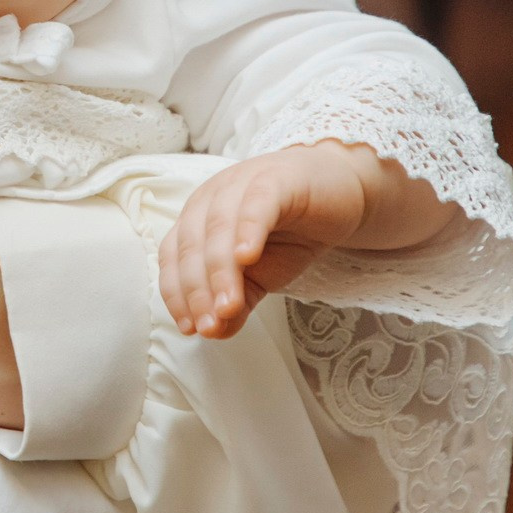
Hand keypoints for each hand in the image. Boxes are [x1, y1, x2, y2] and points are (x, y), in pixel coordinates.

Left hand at [159, 141, 448, 339]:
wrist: (338, 194)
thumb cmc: (290, 233)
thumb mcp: (260, 275)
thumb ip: (236, 302)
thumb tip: (214, 333)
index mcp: (197, 218)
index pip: (174, 256)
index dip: (176, 293)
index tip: (190, 328)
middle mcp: (211, 198)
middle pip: (192, 245)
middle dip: (197, 290)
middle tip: (209, 325)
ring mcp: (241, 184)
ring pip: (219, 227)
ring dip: (220, 271)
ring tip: (228, 307)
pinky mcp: (275, 179)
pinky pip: (255, 205)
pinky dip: (247, 231)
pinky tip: (248, 258)